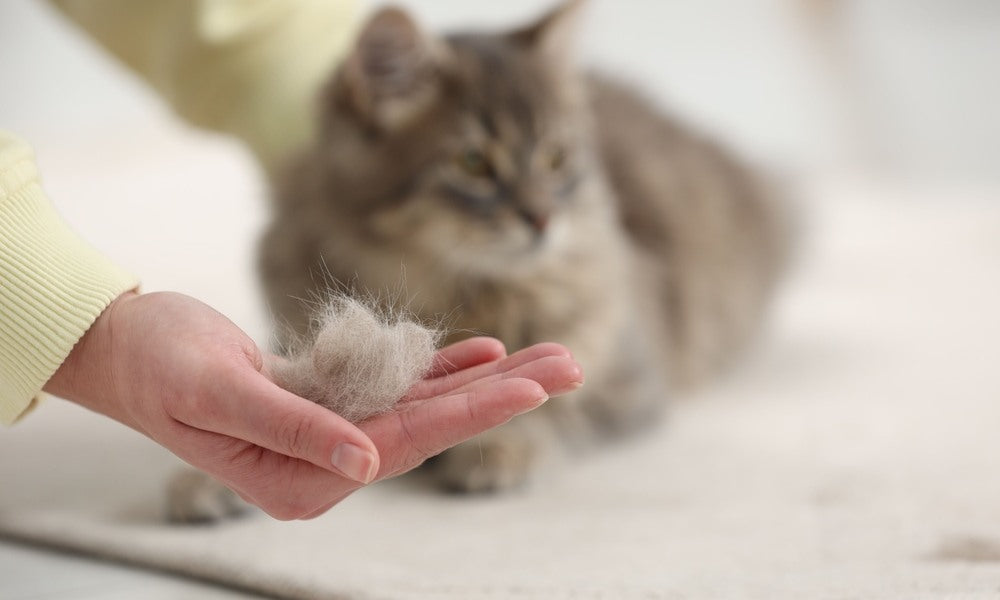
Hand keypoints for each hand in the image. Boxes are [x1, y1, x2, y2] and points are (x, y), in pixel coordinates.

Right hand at [45, 291, 582, 518]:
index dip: (472, 411)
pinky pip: (398, 384)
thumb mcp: (218, 394)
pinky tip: (485, 350)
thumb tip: (366, 466)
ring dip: (486, 377)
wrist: (125, 345)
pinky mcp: (331, 398)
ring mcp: (333, 432)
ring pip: (426, 404)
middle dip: (503, 393)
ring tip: (549, 357)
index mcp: (302, 481)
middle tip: (570, 364)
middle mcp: (328, 464)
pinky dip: (440, 367)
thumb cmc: (157, 366)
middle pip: (434, 426)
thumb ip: (294, 429)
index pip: (407, 444)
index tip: (532, 385)